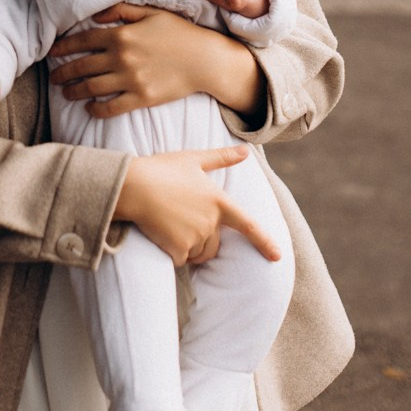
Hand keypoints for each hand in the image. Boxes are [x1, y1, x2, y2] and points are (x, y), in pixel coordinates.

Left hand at [49, 4, 264, 120]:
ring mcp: (130, 79)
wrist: (205, 60)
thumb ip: (122, 11)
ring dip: (74, 91)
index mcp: (121, 35)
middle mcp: (121, 57)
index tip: (52, 54)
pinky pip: (111, 107)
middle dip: (63, 73)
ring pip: (91, 88)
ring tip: (67, 93)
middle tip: (54, 79)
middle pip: (81, 66)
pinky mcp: (141, 98)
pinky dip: (96, 109)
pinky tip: (90, 107)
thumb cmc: (180, 33)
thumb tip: (97, 16)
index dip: (63, 48)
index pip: (82, 41)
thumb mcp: (151, 13)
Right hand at [113, 146, 282, 266]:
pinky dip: (172, 251)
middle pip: (214, 245)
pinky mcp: (179, 249)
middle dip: (202, 240)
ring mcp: (195, 236)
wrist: (133, 186)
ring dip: (187, 246)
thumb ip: (221, 158)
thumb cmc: (161, 169)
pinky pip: (180, 259)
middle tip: (180, 219)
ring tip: (169, 223)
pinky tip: (161, 232)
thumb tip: (245, 151)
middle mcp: (211, 221)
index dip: (264, 241)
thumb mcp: (192, 159)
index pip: (248, 225)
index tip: (277, 256)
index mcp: (218, 202)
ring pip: (197, 254)